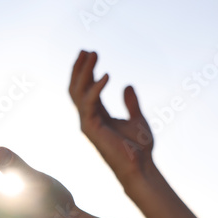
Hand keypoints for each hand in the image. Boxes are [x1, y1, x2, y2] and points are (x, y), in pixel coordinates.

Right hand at [69, 50, 153, 182]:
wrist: (141, 168)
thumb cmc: (139, 149)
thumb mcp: (137, 119)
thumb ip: (130, 102)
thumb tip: (127, 85)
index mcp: (97, 116)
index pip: (86, 89)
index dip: (87, 71)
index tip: (90, 54)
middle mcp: (88, 118)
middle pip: (77, 88)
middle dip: (80, 68)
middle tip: (86, 50)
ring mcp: (87, 123)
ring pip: (78, 92)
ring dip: (84, 72)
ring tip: (92, 54)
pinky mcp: (90, 128)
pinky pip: (89, 103)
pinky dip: (96, 88)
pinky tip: (107, 75)